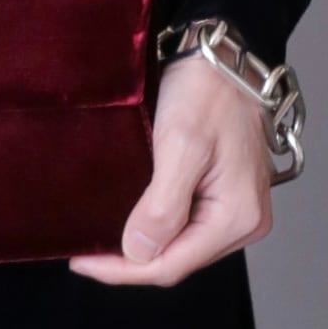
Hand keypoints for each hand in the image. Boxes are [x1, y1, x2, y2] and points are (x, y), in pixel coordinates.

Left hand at [68, 56, 273, 288]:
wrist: (225, 58)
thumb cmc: (208, 92)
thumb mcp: (181, 146)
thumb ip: (162, 206)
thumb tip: (139, 253)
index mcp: (238, 216)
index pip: (171, 265)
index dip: (123, 270)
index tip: (82, 261)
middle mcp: (245, 223)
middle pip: (177, 260)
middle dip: (131, 261)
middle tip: (86, 253)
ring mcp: (237, 211)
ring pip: (181, 247)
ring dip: (143, 247)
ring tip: (102, 242)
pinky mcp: (226, 198)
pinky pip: (187, 228)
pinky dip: (157, 230)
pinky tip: (131, 224)